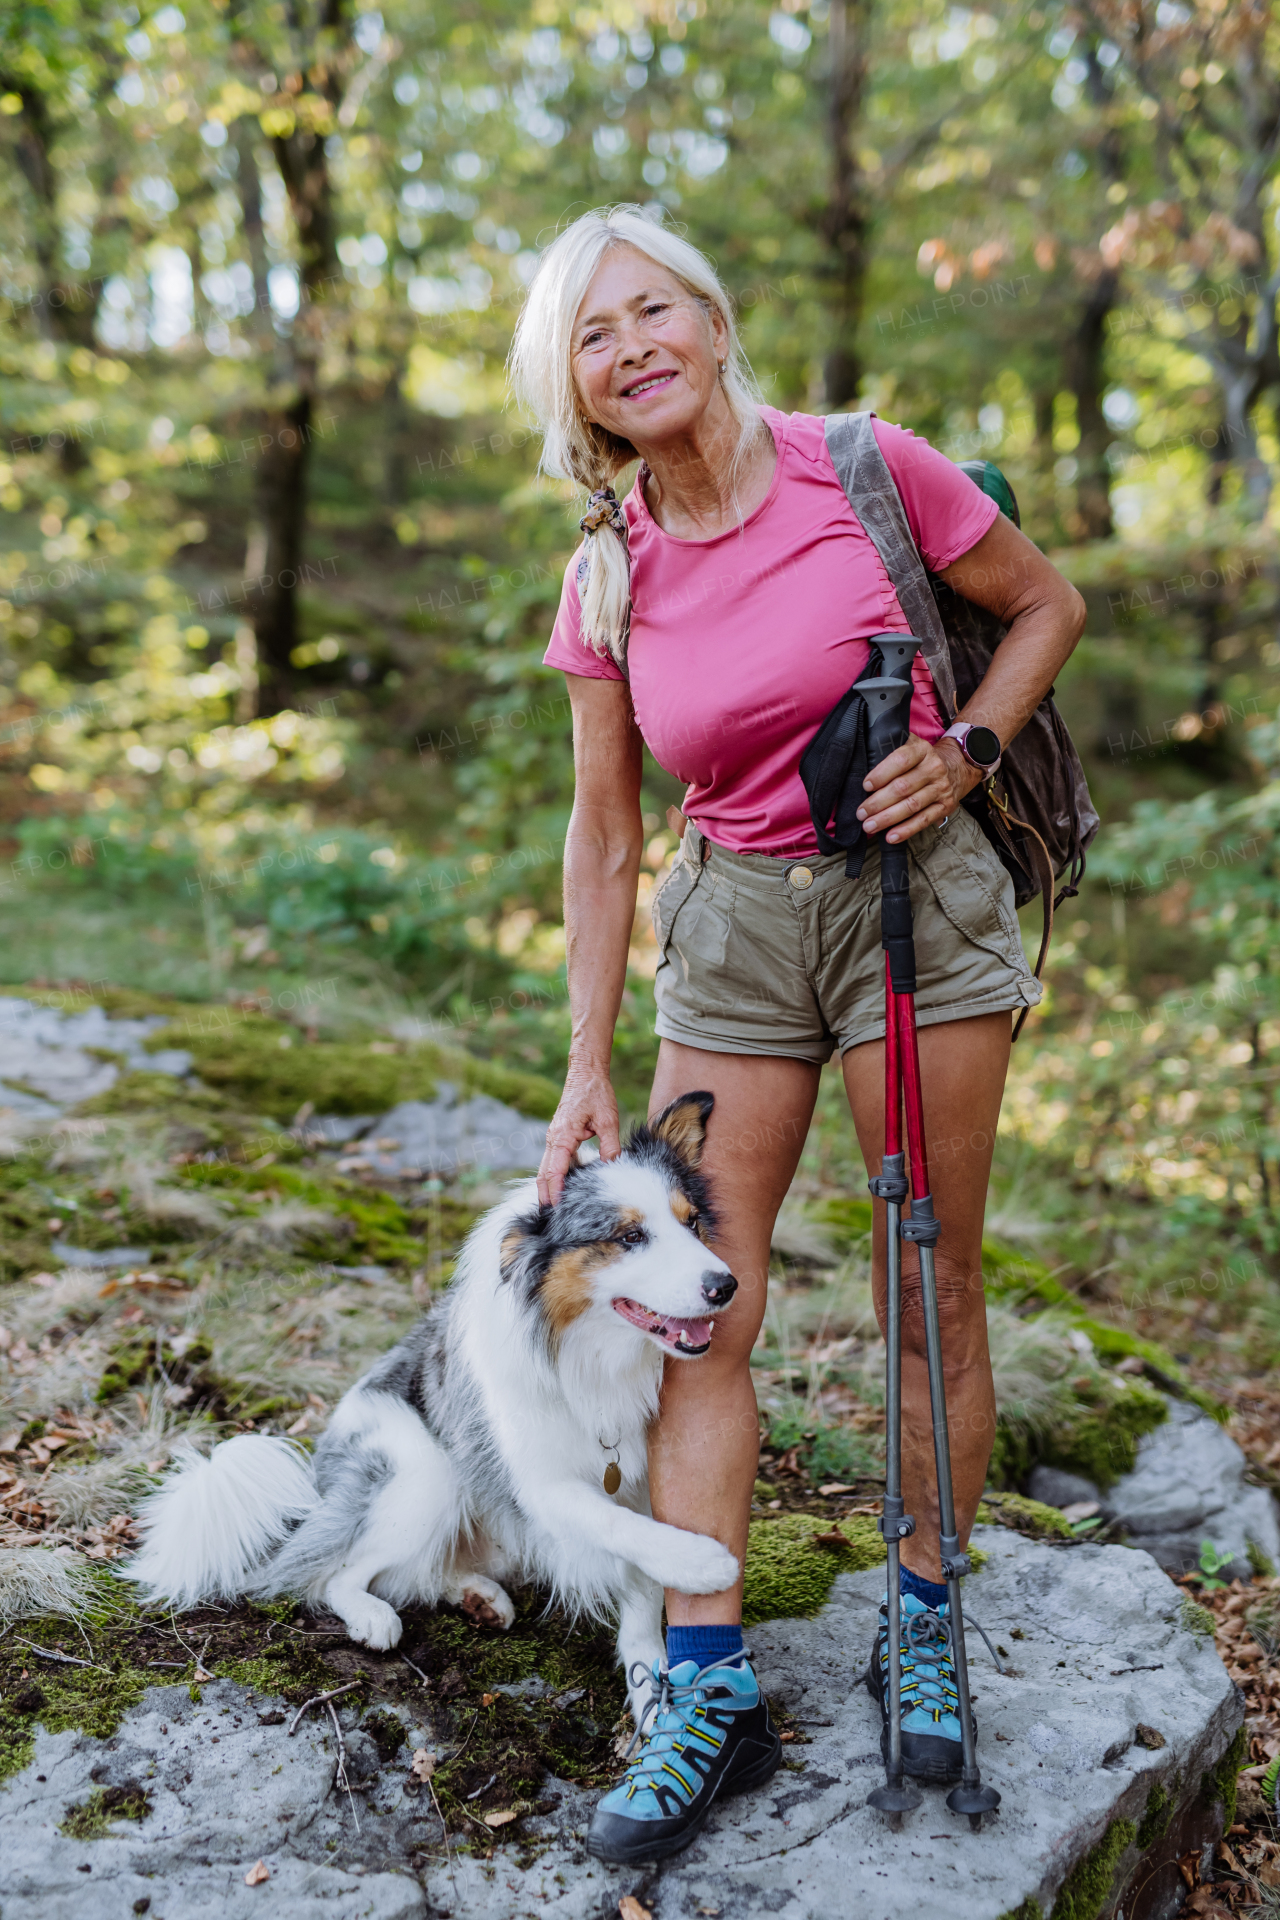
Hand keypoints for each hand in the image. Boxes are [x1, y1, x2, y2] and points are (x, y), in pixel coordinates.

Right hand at [536, 1061, 620, 1205]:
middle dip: (545, 1195)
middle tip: (550, 1217)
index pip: (555, 1170)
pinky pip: (553, 1160)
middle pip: (544, 1173)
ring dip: (548, 1187)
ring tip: (554, 1208)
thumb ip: (610, 1145)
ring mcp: (554, 1137)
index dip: (555, 1191)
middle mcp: (554, 1138)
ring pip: (547, 1167)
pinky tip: (562, 1186)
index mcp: (563, 1136)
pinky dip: (554, 1175)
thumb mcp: (608, 1119)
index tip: (557, 1208)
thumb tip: (613, 1167)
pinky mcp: (559, 1136)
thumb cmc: (595, 1093)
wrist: (585, 1072)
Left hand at [856, 735, 979, 844]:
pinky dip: (906, 830)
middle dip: (878, 802)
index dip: (882, 774)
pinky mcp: (945, 806)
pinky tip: (890, 836)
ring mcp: (941, 788)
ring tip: (869, 826)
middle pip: (903, 787)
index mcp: (921, 750)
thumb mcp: (910, 745)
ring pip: (912, 805)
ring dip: (888, 818)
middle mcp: (934, 768)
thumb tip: (861, 762)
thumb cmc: (921, 759)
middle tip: (861, 813)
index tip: (866, 786)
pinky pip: (924, 820)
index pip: (901, 760)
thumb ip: (890, 749)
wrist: (957, 767)